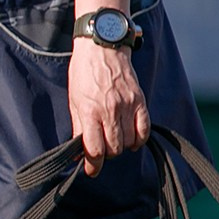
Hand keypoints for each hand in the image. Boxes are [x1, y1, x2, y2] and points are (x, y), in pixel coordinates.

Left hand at [68, 38, 148, 173]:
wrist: (102, 47)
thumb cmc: (84, 73)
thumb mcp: (74, 100)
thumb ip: (78, 127)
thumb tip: (77, 153)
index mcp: (90, 110)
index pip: (94, 148)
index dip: (93, 165)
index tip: (91, 171)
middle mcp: (110, 109)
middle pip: (113, 148)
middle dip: (107, 155)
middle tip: (102, 149)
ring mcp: (127, 105)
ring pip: (129, 142)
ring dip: (121, 147)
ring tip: (114, 139)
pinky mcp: (140, 100)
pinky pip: (144, 130)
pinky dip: (138, 139)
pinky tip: (131, 138)